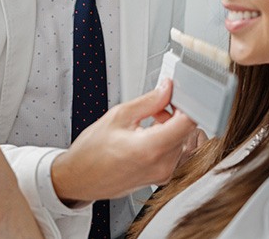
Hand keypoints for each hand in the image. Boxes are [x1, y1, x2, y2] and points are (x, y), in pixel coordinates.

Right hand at [51, 79, 197, 202]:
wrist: (79, 179)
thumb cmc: (92, 152)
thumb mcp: (119, 115)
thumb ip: (149, 101)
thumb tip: (167, 89)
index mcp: (151, 148)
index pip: (189, 122)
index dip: (187, 103)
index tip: (178, 94)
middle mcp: (162, 165)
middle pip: (185, 130)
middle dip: (175, 114)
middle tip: (156, 107)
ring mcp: (163, 174)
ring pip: (181, 141)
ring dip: (170, 127)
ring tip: (147, 123)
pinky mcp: (161, 178)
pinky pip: (174, 152)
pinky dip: (166, 140)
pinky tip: (147, 135)